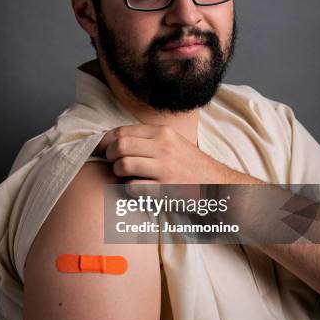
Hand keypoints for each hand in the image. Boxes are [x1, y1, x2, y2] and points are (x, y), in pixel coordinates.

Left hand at [94, 124, 224, 185]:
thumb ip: (147, 139)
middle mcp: (163, 146)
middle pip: (119, 146)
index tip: (102, 150)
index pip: (122, 131)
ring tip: (126, 176)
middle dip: (109, 157)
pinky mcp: (166, 188)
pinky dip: (129, 189)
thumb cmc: (190, 164)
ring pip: (123, 165)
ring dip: (118, 173)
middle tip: (113, 164)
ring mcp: (165, 167)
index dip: (106, 141)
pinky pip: (133, 187)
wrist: (218, 184)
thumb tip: (114, 140)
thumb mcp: (172, 142)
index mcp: (163, 132)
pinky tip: (137, 188)